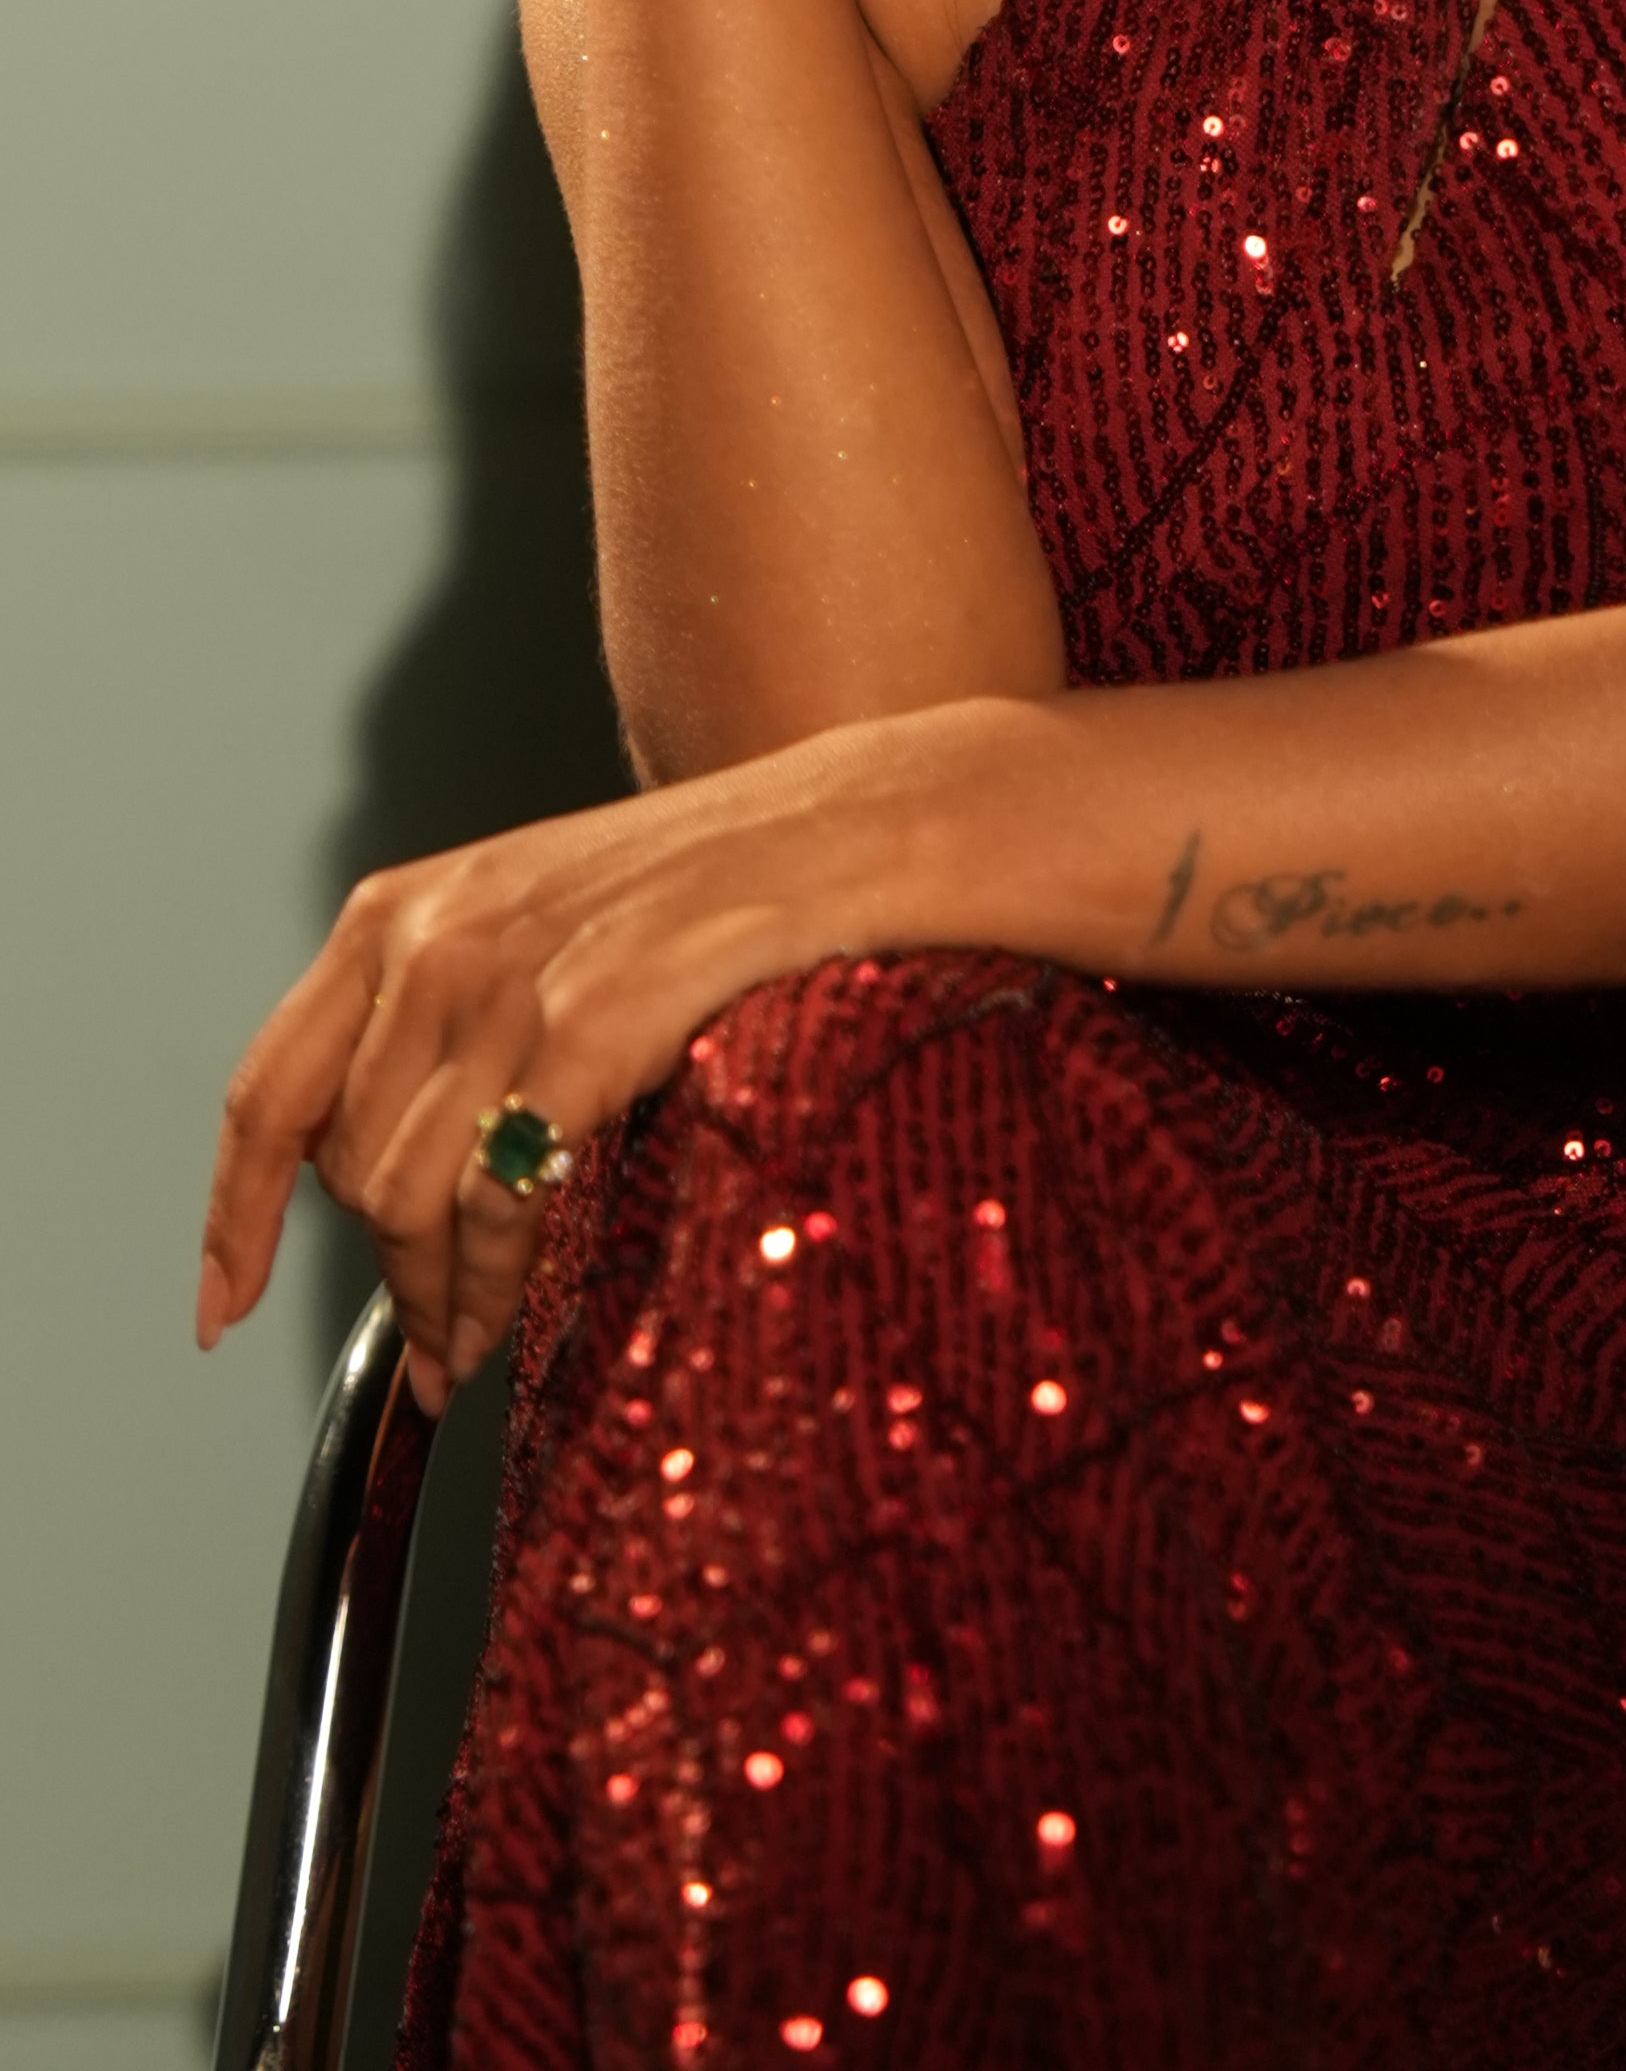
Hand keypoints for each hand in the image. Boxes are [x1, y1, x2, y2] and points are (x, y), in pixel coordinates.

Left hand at [196, 733, 896, 1413]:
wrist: (848, 832)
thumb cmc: (710, 887)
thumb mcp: (537, 921)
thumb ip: (448, 1018)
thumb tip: (387, 1179)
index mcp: (401, 911)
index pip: (267, 1086)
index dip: (234, 1214)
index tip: (223, 1305)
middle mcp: (432, 938)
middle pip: (343, 1166)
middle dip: (384, 1272)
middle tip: (435, 1339)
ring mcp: (505, 979)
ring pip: (403, 1200)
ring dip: (434, 1299)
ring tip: (471, 1346)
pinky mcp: (586, 1027)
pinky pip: (496, 1200)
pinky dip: (492, 1284)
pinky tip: (515, 1315)